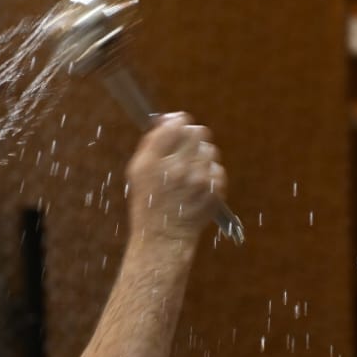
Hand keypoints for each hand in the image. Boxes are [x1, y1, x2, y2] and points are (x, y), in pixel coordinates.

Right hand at [125, 114, 225, 246]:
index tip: (176, 128)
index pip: (176, 124)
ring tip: (191, 173)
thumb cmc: (150, 201)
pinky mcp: (213, 191)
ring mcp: (198, 181)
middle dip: (192, 137)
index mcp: (154, 161)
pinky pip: (218, 169)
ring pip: (210, 150)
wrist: (164, 237)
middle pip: (198, 132)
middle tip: (186, 148)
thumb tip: (170, 119)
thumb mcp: (138, 171)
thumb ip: (152, 142)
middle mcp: (177, 169)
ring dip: (201, 157)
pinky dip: (210, 175)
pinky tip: (198, 186)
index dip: (177, 123)